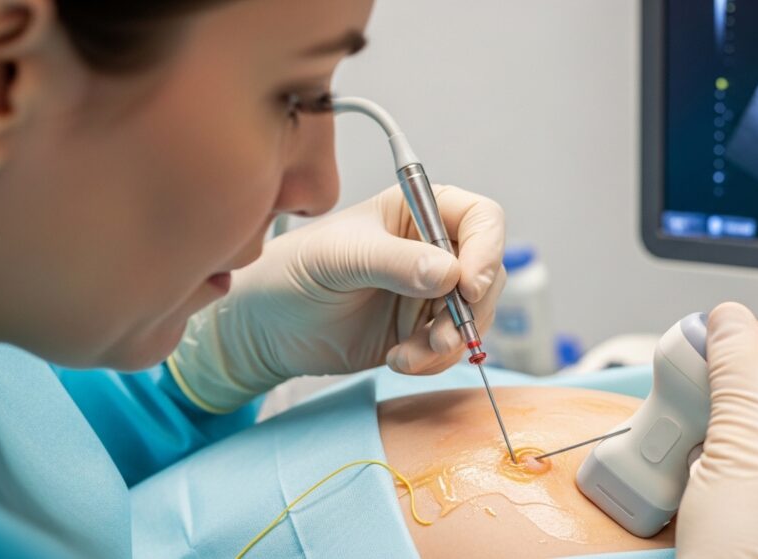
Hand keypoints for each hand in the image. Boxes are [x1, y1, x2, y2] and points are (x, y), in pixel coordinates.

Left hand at [169, 184, 505, 412]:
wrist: (268, 328)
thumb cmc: (294, 271)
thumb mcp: (339, 259)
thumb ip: (393, 263)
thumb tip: (451, 274)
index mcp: (419, 210)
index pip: (481, 219)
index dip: (487, 251)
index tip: (468, 287)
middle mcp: (435, 247)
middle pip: (489, 274)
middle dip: (470, 311)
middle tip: (438, 338)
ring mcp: (433, 291)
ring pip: (476, 316)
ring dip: (451, 343)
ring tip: (408, 355)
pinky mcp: (424, 329)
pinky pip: (454, 348)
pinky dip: (435, 361)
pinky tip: (398, 360)